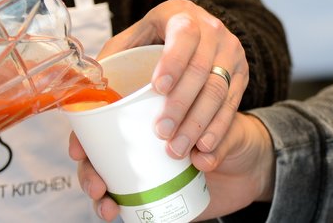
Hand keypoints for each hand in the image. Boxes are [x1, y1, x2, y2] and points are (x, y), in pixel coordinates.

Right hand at [72, 112, 274, 221]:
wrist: (254, 168)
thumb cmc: (238, 137)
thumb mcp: (232, 129)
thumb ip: (222, 137)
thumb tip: (202, 158)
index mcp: (153, 118)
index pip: (109, 122)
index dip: (86, 136)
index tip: (79, 149)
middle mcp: (144, 146)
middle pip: (100, 157)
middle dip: (88, 172)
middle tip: (97, 186)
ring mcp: (147, 173)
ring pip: (109, 183)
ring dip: (99, 197)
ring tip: (107, 207)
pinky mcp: (157, 197)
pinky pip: (130, 206)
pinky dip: (118, 211)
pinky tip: (116, 215)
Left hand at [97, 0, 247, 158]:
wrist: (192, 38)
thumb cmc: (148, 46)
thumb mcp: (125, 46)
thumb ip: (102, 72)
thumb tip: (77, 114)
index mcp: (179, 14)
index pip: (183, 33)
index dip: (174, 60)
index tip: (157, 88)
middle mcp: (211, 29)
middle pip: (202, 68)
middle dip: (182, 105)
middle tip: (161, 133)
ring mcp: (229, 50)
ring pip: (219, 89)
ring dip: (198, 123)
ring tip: (177, 149)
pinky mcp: (240, 73)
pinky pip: (233, 103)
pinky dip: (218, 128)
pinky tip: (204, 148)